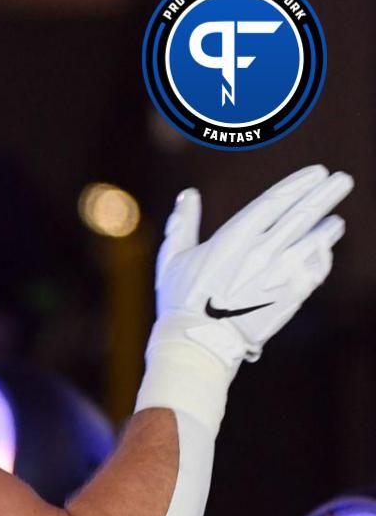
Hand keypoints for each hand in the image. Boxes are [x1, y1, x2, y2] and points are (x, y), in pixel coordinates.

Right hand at [155, 164, 351, 366]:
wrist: (199, 343)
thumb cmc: (181, 300)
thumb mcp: (173, 258)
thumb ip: (183, 223)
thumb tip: (188, 195)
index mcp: (234, 237)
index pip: (275, 201)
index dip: (298, 184)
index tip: (316, 172)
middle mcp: (263, 251)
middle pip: (304, 214)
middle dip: (326, 194)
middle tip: (342, 180)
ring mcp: (281, 273)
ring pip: (315, 240)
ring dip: (328, 227)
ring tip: (336, 220)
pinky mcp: (292, 295)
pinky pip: (317, 269)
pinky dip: (323, 255)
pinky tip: (324, 248)